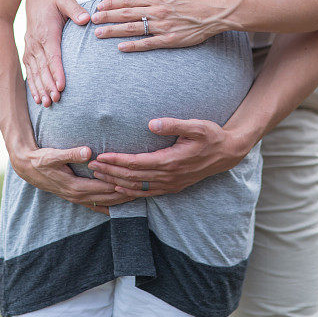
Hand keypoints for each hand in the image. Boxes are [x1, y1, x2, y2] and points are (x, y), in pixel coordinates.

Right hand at [11, 144, 137, 214]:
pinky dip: (108, 206)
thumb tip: (88, 151)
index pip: (103, 188)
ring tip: (137, 197)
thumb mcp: (54, 154)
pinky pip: (95, 205)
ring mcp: (76, 199)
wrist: (28, 168)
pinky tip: (117, 206)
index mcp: (75, 187)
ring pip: (103, 203)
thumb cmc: (42, 159)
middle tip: (143, 190)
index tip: (134, 182)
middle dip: (125, 194)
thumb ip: (71, 153)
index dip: (119, 186)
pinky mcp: (75, 197)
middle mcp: (78, 196)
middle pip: (107, 198)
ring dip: (119, 201)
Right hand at [23, 0, 89, 106]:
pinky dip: (33, 86)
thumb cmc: (54, 2)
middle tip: (56, 100)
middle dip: (49, 85)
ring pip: (35, 73)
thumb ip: (75, 9)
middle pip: (43, 68)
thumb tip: (86, 18)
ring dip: (40, 89)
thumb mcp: (65, 0)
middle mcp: (36, 43)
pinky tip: (37, 99)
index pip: (53, 55)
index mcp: (47, 33)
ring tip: (47, 103)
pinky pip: (30, 72)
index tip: (62, 86)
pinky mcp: (28, 53)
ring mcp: (31, 49)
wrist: (36, 0)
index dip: (57, 71)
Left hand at [87, 118, 252, 196]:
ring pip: (137, 188)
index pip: (137, 164)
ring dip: (115, 183)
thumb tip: (151, 123)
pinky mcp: (173, 187)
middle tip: (90, 166)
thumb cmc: (211, 135)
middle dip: (110, 173)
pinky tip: (118, 189)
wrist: (227, 153)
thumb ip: (173, 124)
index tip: (100, 156)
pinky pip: (147, 193)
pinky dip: (130, 192)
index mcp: (171, 161)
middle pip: (132, 178)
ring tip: (98, 176)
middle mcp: (169, 176)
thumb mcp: (196, 126)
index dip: (117, 161)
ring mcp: (171, 184)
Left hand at [91, 0, 235, 51]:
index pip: (129, 0)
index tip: (99, 6)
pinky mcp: (169, 40)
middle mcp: (156, 11)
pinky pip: (148, 43)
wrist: (213, 13)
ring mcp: (162, 26)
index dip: (112, 3)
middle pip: (126, 14)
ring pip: (133, 29)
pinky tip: (121, 47)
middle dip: (107, 17)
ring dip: (114, 31)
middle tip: (93, 20)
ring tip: (99, 34)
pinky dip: (133, 46)